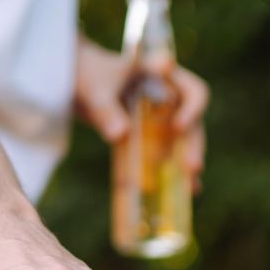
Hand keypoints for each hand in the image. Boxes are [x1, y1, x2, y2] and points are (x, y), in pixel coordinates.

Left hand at [73, 37, 209, 185]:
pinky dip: (171, 174)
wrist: (75, 83)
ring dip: (186, 163)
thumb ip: (106, 109)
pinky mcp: (149, 140)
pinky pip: (164, 157)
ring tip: (191, 186)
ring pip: (182, 144)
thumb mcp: (96, 90)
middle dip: (193, 146)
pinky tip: (182, 194)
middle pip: (193, 124)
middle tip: (192, 167)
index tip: (179, 126)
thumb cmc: (89, 75)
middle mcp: (171, 100)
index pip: (194, 92)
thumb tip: (120, 136)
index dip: (193, 110)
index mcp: (166, 78)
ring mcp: (162, 122)